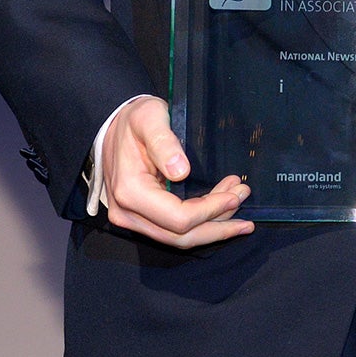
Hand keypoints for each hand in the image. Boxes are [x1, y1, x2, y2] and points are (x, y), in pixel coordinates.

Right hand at [100, 96, 252, 248]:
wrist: (112, 126)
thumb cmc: (133, 119)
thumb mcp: (149, 118)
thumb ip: (164, 142)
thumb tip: (181, 171)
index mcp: (130, 191)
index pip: (178, 218)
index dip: (210, 210)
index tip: (234, 194)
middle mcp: (127, 213)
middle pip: (180, 236)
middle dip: (218, 222)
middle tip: (243, 200)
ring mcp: (131, 219)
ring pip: (178, 238)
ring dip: (212, 225)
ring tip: (238, 203)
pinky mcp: (139, 218)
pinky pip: (172, 230)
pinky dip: (199, 222)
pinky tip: (221, 210)